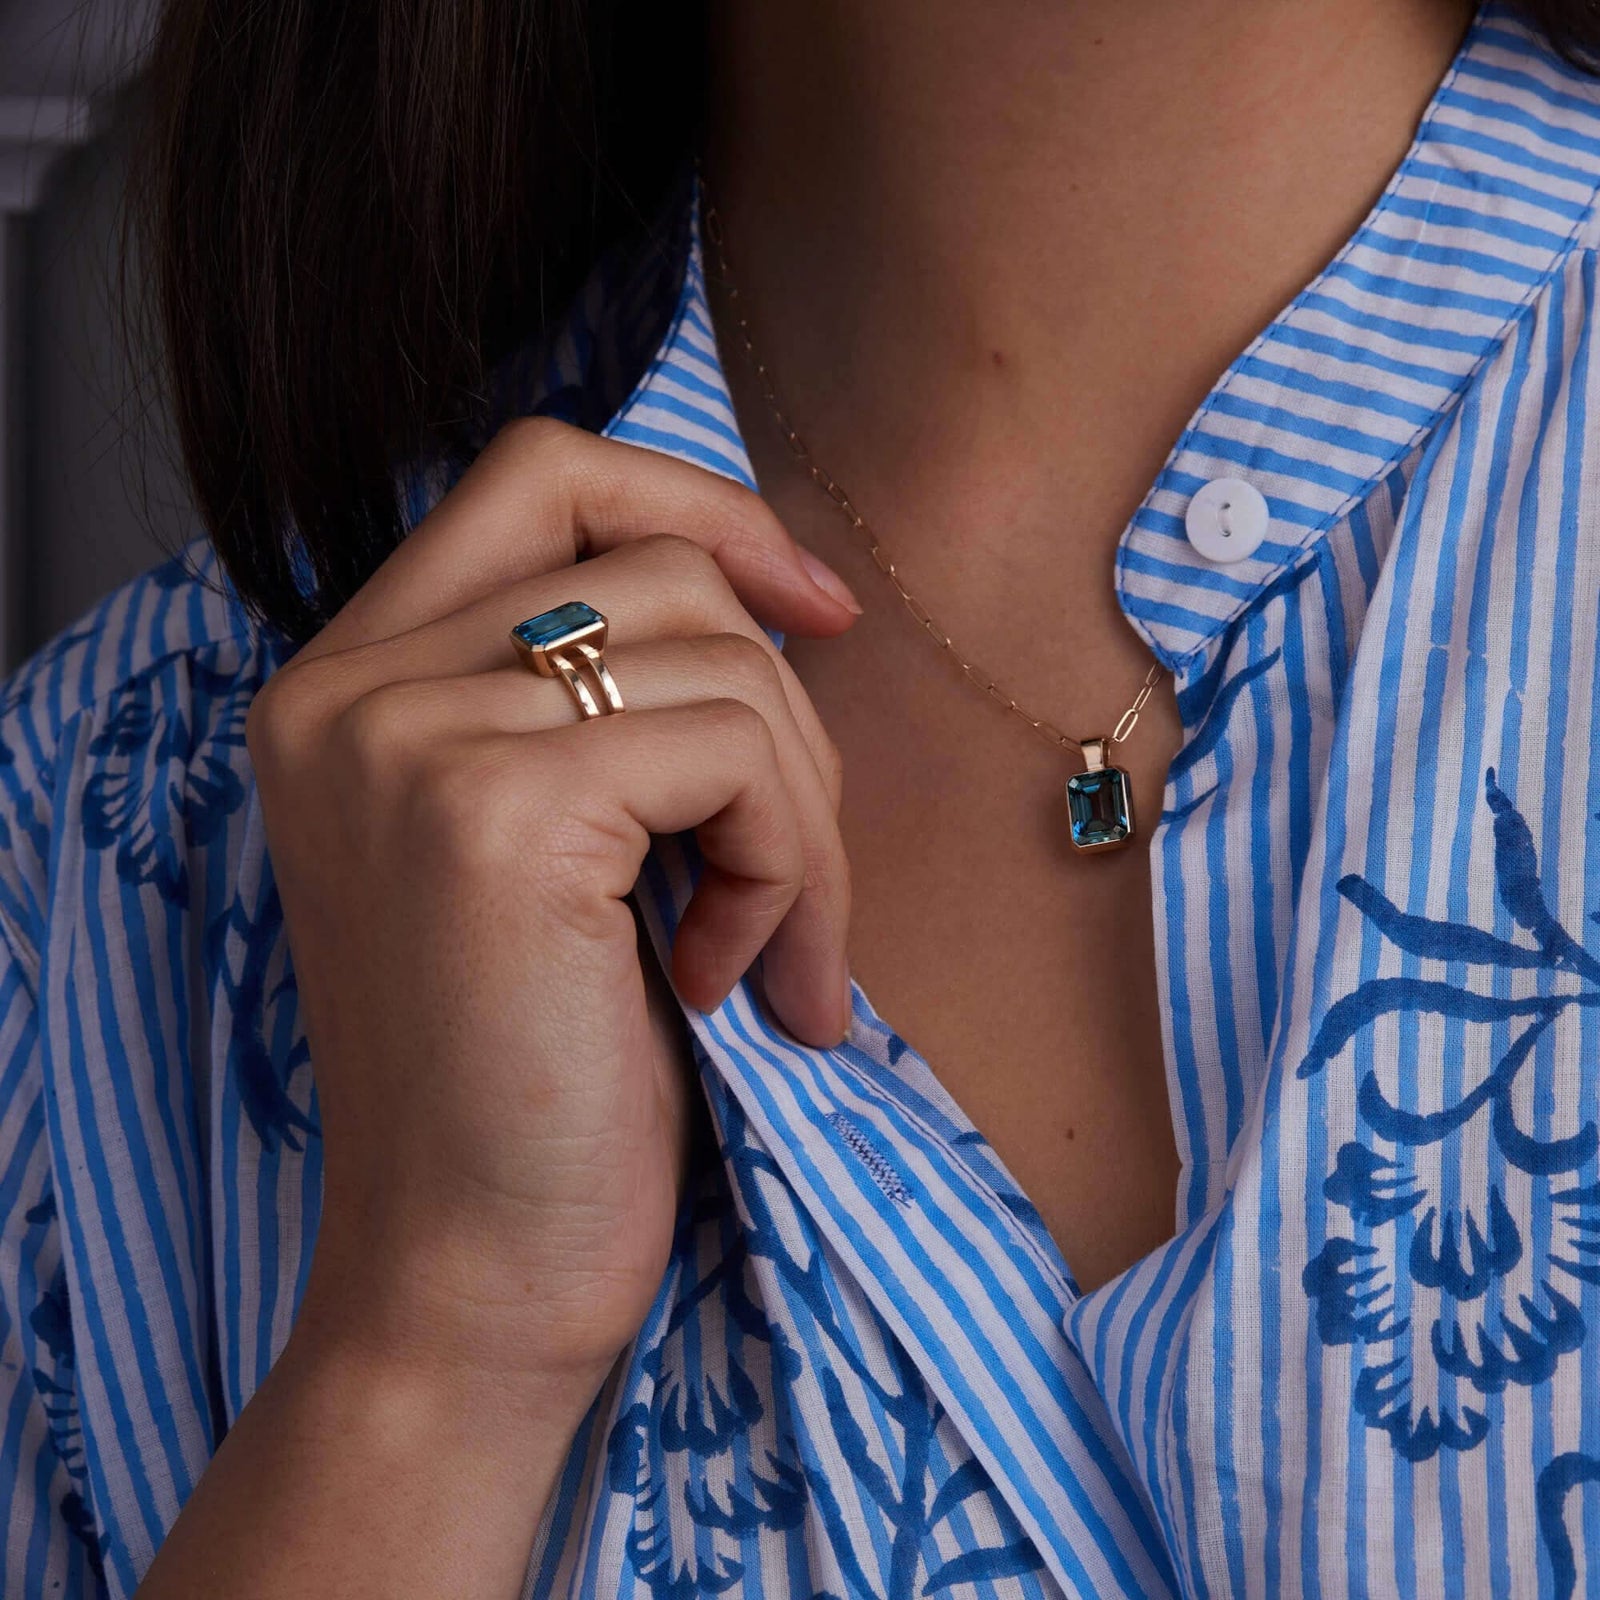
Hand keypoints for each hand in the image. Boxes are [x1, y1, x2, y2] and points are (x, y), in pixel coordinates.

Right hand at [244, 416, 859, 1400]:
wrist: (472, 1278)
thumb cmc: (543, 1076)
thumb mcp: (562, 851)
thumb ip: (608, 704)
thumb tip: (785, 597)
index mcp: (351, 684)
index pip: (543, 473)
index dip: (701, 509)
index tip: (813, 612)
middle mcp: (349, 688)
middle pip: (662, 565)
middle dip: (784, 712)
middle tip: (796, 872)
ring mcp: (406, 738)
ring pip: (721, 656)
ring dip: (802, 817)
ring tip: (775, 955)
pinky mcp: (491, 812)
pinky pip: (734, 754)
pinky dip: (791, 869)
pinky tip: (742, 984)